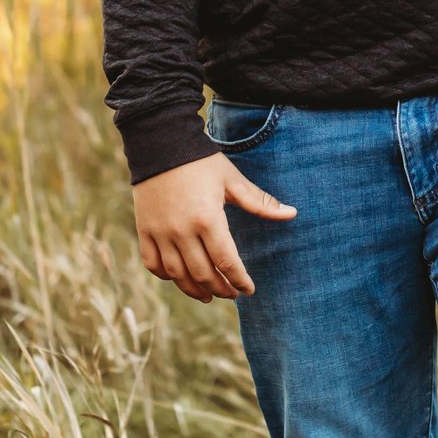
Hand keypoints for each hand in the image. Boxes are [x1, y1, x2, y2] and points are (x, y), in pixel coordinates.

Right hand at [133, 152, 297, 302]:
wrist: (161, 142)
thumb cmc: (202, 161)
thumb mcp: (233, 180)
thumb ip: (260, 202)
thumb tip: (292, 213)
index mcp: (208, 219)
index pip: (227, 262)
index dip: (240, 281)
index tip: (249, 290)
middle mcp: (182, 231)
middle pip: (203, 274)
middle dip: (221, 289)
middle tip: (232, 294)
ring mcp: (160, 233)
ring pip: (177, 275)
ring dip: (195, 290)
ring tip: (208, 295)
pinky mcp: (144, 230)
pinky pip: (153, 264)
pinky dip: (166, 276)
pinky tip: (180, 278)